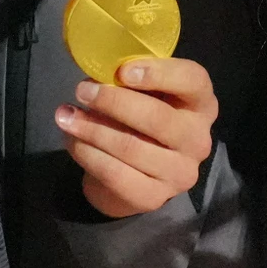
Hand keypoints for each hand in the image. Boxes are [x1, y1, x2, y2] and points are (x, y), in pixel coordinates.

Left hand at [57, 55, 215, 218]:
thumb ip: (132, 80)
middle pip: (158, 118)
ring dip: (91, 128)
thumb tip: (99, 70)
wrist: (133, 176)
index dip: (160, 74)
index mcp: (201, 104)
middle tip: (82, 90)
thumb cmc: (139, 121)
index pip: (194, 81)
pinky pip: (114, 173)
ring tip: (65, 115)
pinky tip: (72, 140)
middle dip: (113, 102)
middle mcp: (198, 140)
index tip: (123, 72)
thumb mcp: (144, 94)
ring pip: (131, 147)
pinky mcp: (154, 197)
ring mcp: (180, 173)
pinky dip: (87, 154)